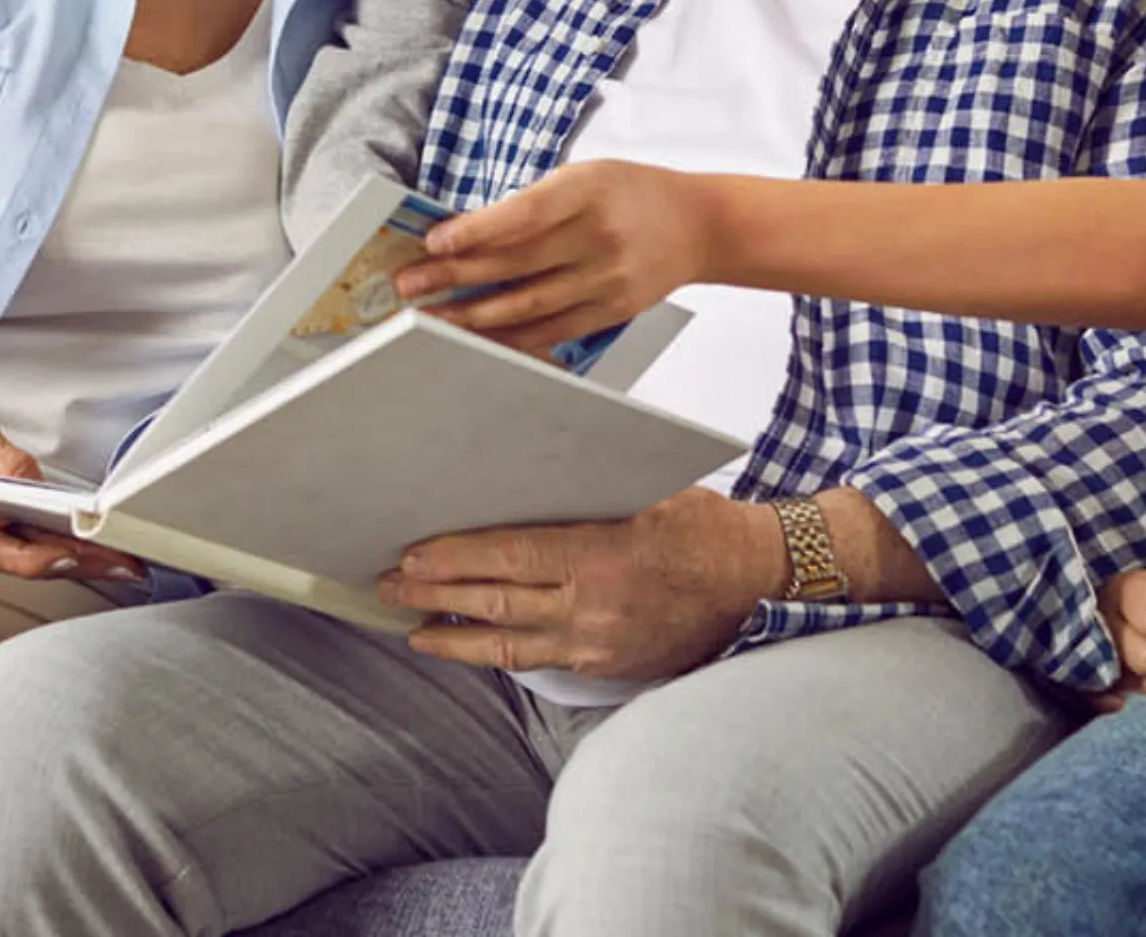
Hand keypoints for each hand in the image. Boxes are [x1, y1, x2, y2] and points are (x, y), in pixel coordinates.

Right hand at [0, 405, 144, 583]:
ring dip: (75, 562)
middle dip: (80, 565)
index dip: (39, 559)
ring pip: (27, 560)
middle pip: (26, 562)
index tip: (75, 554)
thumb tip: (32, 479)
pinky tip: (91, 548)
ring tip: (122, 558)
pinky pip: (22, 551)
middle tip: (127, 564)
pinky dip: (57, 551)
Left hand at [377, 488, 773, 680]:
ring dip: (451, 634)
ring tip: (411, 626)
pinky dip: (496, 652)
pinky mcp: (605, 665)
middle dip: (433, 593)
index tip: (412, 554)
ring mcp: (598, 642)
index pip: (508, 555)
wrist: (757, 581)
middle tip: (388, 584)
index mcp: (603, 551)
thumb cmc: (703, 525)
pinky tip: (468, 646)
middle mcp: (595, 603)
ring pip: (506, 643)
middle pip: (494, 600)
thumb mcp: (645, 490)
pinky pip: (537, 660)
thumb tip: (513, 480)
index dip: (453, 558)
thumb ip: (582, 492)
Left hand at [393, 160, 714, 355]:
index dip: (476, 231)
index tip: (434, 242)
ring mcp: (608, 279)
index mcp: (589, 190)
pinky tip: (477, 336)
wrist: (699, 225)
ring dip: (473, 314)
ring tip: (430, 316)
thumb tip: (466, 234)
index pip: (524, 214)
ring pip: (529, 304)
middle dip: (455, 276)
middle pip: (517, 262)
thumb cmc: (631, 192)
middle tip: (409, 284)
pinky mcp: (612, 310)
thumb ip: (535, 201)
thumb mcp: (586, 175)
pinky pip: (552, 330)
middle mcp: (600, 235)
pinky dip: (510, 336)